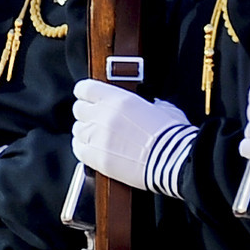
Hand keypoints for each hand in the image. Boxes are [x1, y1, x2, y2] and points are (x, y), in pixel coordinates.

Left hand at [72, 79, 197, 194]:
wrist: (172, 161)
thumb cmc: (171, 136)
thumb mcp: (163, 107)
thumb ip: (146, 104)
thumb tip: (147, 105)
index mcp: (118, 100)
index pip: (85, 88)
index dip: (85, 92)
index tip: (87, 95)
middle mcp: (102, 116)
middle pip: (79, 109)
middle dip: (87, 112)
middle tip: (97, 118)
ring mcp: (96, 138)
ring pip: (77, 129)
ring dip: (86, 131)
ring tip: (100, 136)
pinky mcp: (94, 158)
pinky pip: (78, 149)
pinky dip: (83, 148)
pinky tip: (95, 149)